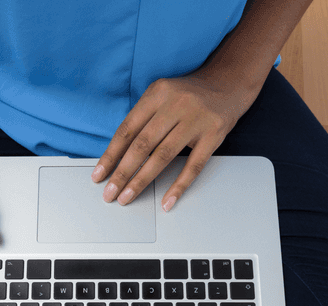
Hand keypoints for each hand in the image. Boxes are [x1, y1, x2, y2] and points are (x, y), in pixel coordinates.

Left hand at [92, 68, 257, 210]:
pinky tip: (167, 201)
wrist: (228, 83)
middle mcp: (176, 104)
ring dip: (142, 180)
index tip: (98, 175)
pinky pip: (194, 166)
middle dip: (122, 172)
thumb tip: (118, 155)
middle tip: (110, 193)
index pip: (127, 129)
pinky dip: (179, 186)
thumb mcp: (162, 96)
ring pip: (163, 156)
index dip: (111, 155)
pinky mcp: (213, 135)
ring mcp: (196, 120)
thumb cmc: (189, 95)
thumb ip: (143, 119)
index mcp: (157, 93)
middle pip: (142, 144)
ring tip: (127, 197)